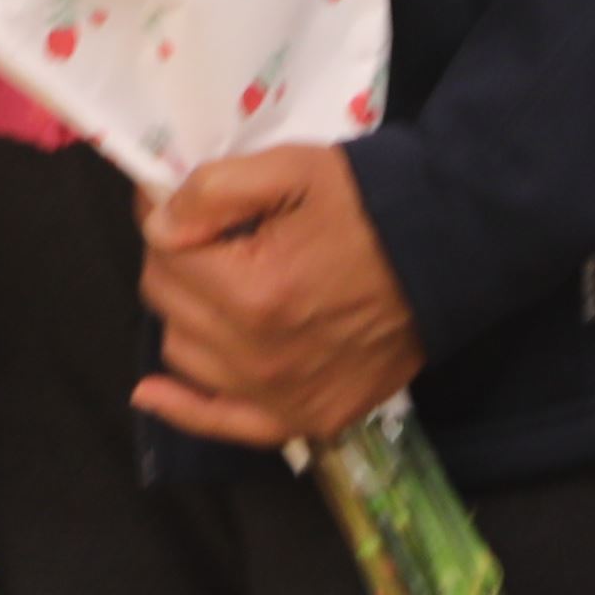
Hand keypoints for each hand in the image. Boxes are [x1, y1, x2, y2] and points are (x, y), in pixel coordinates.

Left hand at [131, 148, 423, 452]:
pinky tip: (151, 393)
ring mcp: (281, 397)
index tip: (172, 197)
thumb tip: (157, 223)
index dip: (164, 216)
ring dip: (186, 315)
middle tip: (202, 234)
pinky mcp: (306, 419)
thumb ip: (214, 193)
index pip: (165, 253)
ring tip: (214, 285)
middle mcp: (258, 357)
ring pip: (185, 355)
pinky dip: (185, 408)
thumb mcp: (292, 170)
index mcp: (253, 290)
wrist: (443, 254)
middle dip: (175, 261)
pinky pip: (222, 424)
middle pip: (169, 303)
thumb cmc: (367, 204)